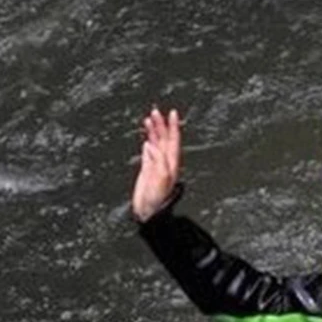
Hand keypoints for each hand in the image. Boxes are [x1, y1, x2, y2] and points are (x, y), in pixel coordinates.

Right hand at [131, 107, 181, 222]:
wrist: (149, 211)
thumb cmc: (157, 199)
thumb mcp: (160, 179)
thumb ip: (158, 162)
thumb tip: (151, 146)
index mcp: (172, 162)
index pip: (174, 139)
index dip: (173, 126)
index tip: (173, 113)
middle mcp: (166, 161)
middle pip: (165, 138)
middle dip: (161, 124)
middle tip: (156, 111)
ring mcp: (157, 164)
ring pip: (156, 143)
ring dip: (154, 131)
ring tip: (149, 118)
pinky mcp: (148, 169)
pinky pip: (149, 152)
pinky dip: (148, 142)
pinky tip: (147, 137)